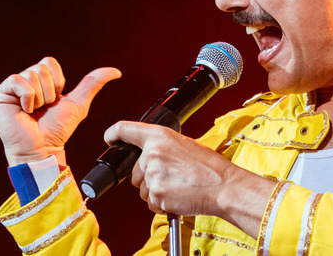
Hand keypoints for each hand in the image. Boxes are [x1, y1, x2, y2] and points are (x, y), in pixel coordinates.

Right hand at [0, 57, 121, 165]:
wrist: (43, 147)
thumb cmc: (58, 129)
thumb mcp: (78, 103)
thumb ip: (93, 84)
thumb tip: (116, 71)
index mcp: (40, 79)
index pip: (50, 63)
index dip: (57, 82)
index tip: (54, 101)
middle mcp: (24, 80)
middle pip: (41, 68)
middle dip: (49, 91)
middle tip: (43, 109)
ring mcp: (11, 87)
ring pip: (31, 76)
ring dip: (39, 98)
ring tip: (33, 112)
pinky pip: (18, 82)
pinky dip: (28, 98)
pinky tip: (24, 111)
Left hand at [104, 121, 275, 236]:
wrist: (223, 186)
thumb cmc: (209, 167)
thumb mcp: (185, 144)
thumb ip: (163, 147)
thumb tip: (149, 155)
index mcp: (160, 136)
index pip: (125, 130)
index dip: (114, 134)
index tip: (110, 137)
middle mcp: (153, 153)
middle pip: (134, 170)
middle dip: (147, 177)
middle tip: (172, 176)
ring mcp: (153, 175)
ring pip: (142, 188)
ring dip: (155, 191)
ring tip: (178, 186)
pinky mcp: (156, 194)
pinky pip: (151, 202)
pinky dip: (162, 203)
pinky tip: (178, 195)